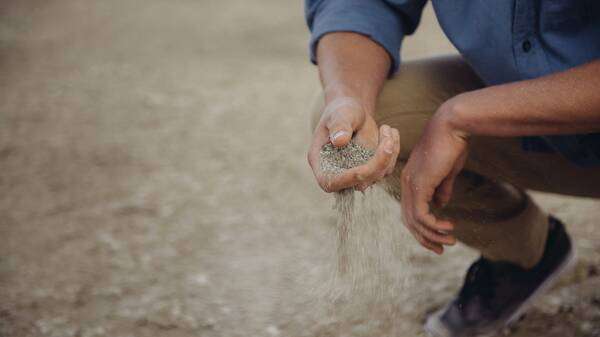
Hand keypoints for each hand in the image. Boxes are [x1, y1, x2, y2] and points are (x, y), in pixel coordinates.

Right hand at [308, 97, 399, 191]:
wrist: (352, 112)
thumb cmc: (341, 111)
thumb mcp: (339, 114)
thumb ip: (339, 126)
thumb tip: (339, 141)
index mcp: (320, 163)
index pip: (331, 181)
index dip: (349, 178)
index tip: (367, 162)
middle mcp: (337, 174)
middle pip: (360, 182)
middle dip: (378, 161)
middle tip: (386, 133)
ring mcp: (356, 175)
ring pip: (378, 175)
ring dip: (388, 152)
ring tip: (386, 128)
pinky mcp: (372, 172)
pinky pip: (387, 167)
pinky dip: (393, 150)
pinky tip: (390, 132)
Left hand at [400, 103, 467, 253]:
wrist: (453, 125)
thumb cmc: (452, 144)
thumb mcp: (447, 171)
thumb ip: (442, 188)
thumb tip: (441, 204)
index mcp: (411, 179)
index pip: (410, 210)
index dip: (422, 227)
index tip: (438, 238)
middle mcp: (407, 183)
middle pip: (408, 219)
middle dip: (424, 237)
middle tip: (440, 249)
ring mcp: (411, 183)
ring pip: (415, 220)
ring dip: (432, 234)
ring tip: (450, 241)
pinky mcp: (420, 184)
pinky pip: (422, 214)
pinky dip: (434, 225)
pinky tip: (449, 227)